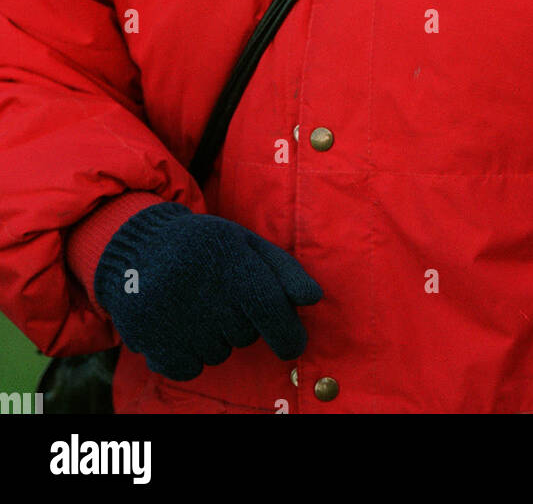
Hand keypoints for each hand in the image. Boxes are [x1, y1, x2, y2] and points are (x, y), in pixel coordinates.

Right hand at [93, 202, 323, 380]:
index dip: (288, 333)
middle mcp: (202, 290)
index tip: (293, 345)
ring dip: (215, 337)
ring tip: (196, 304)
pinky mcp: (151, 341)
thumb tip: (313, 298)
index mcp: (230, 260)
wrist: (139, 246)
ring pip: (219, 354)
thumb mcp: (246, 244)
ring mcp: (174, 318)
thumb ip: (283, 270)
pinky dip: (190, 354)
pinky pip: (190, 368)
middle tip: (220, 294)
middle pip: (246, 335)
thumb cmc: (205, 247)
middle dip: (241, 321)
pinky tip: (179, 324)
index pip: (270, 308)